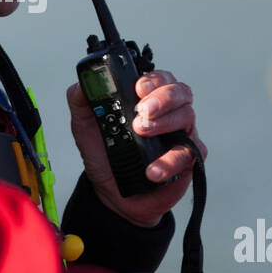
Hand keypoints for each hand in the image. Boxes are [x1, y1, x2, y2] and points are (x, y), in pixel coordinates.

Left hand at [66, 70, 207, 227]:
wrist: (112, 194)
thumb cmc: (105, 156)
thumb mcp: (85, 126)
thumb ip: (82, 101)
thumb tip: (81, 84)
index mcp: (148, 99)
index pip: (160, 78)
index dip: (153, 79)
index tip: (138, 88)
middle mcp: (169, 112)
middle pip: (180, 92)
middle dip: (163, 97)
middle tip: (142, 111)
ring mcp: (181, 134)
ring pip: (187, 116)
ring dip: (165, 123)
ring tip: (142, 132)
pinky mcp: (188, 160)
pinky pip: (189, 154)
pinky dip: (170, 161)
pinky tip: (152, 170)